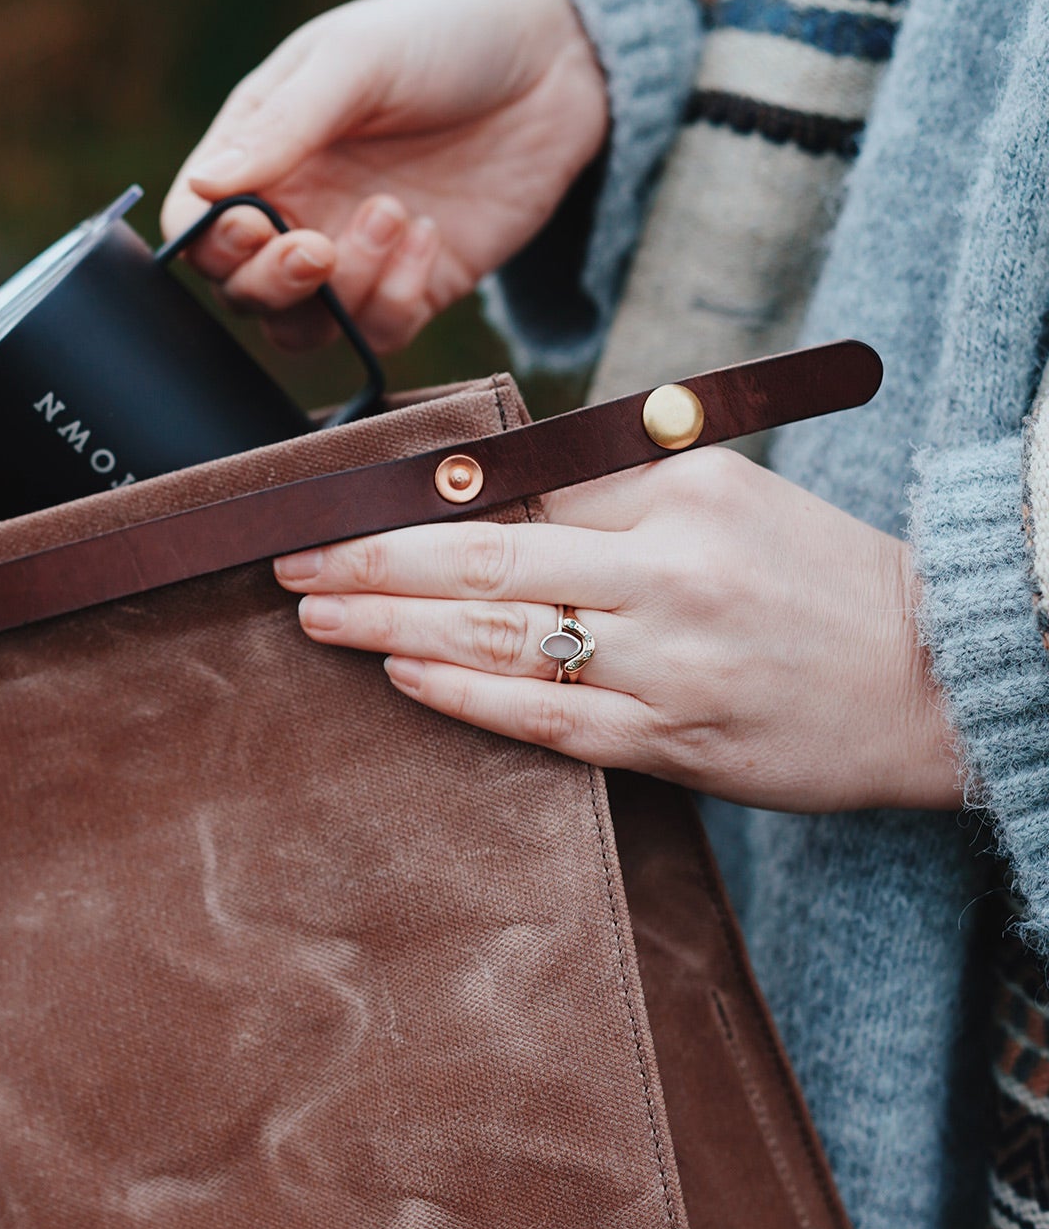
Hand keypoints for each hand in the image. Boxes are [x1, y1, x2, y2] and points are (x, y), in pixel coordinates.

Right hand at [160, 0, 607, 353]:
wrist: (558, 57)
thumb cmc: (442, 35)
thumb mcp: (357, 60)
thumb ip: (282, 126)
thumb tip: (205, 190)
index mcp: (260, 151)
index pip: (196, 228)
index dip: (212, 246)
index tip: (257, 226)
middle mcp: (296, 210)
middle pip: (242, 293)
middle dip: (272, 284)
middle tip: (318, 247)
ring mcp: (353, 255)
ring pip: (304, 328)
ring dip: (343, 291)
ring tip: (396, 213)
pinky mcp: (414, 285)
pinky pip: (378, 331)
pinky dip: (396, 298)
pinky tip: (429, 233)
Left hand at [273, 448, 965, 813]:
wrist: (936, 674)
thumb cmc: (820, 576)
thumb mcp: (728, 494)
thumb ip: (612, 488)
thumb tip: (485, 488)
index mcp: (679, 494)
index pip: (518, 493)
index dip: (415, 504)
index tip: (341, 505)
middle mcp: (668, 572)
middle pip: (484, 563)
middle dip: (372, 562)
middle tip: (292, 562)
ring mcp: (668, 663)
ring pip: (501, 642)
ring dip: (392, 628)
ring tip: (317, 616)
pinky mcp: (672, 740)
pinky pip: (546, 721)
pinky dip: (465, 698)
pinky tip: (398, 679)